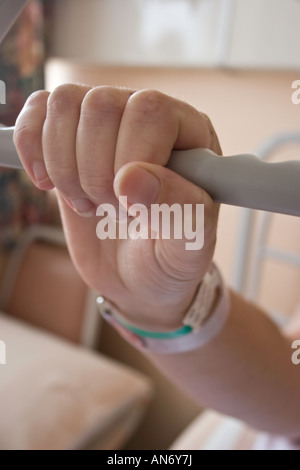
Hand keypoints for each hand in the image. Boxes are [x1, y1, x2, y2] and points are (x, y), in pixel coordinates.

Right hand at [14, 85, 220, 330]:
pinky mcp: (69, 140)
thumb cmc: (169, 257)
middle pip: (101, 105)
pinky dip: (30, 144)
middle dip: (95, 172)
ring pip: (64, 103)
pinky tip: (46, 182)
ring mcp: (105, 127)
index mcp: (189, 134)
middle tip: (111, 211)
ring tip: (87, 204)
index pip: (150, 111)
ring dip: (64, 166)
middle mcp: (147, 119)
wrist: (139, 275)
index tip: (130, 206)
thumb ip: (177, 211)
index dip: (131, 158)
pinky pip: (38, 110)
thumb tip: (132, 178)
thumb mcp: (188, 247)